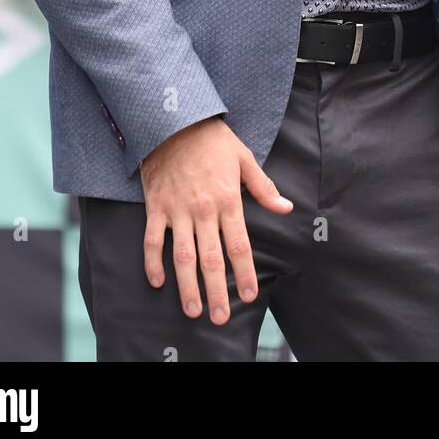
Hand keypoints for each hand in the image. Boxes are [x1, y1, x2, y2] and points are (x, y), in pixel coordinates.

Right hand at [139, 116, 292, 323]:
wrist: (174, 121)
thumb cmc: (213, 140)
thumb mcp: (244, 158)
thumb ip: (264, 188)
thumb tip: (286, 208)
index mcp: (228, 199)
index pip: (239, 245)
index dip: (244, 273)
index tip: (248, 295)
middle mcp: (203, 210)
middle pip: (211, 259)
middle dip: (217, 292)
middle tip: (220, 317)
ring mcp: (177, 210)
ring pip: (182, 257)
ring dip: (187, 287)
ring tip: (193, 310)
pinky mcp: (156, 207)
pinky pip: (152, 241)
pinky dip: (153, 263)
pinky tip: (156, 282)